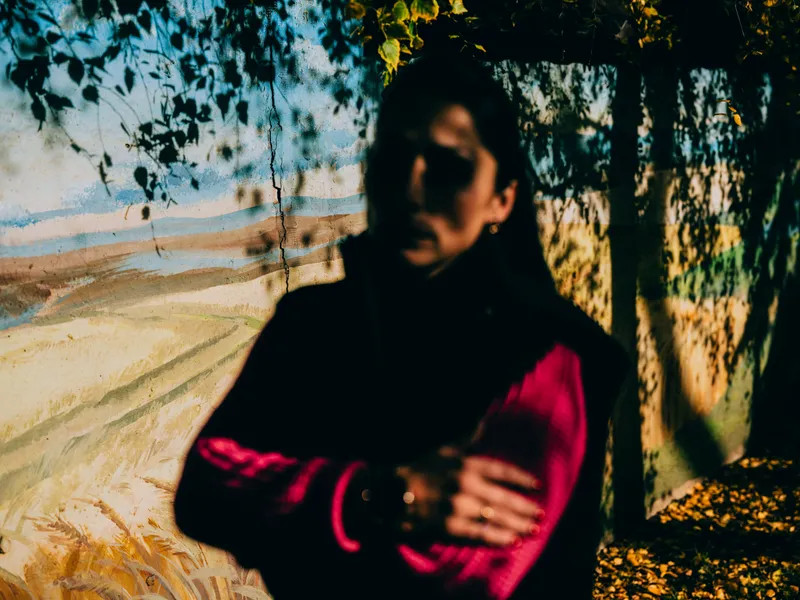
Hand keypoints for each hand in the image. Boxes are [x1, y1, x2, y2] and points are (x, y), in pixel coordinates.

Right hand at [394, 445, 543, 546]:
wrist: (386, 490)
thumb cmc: (414, 466)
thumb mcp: (441, 448)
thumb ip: (466, 437)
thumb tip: (482, 420)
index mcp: (465, 462)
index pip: (502, 470)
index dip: (521, 479)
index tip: (537, 486)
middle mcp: (466, 483)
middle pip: (504, 497)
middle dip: (525, 507)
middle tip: (541, 515)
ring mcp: (459, 506)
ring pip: (496, 517)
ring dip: (518, 524)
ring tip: (533, 530)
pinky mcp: (449, 526)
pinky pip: (480, 534)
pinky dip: (498, 539)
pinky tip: (512, 542)